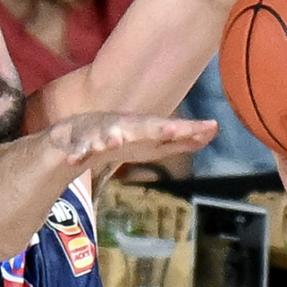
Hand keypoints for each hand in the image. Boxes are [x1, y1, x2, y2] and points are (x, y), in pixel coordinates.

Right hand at [48, 113, 216, 171]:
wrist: (74, 141)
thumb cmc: (119, 141)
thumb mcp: (152, 142)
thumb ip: (181, 139)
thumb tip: (213, 130)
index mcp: (141, 130)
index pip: (169, 130)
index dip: (187, 130)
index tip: (210, 127)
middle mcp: (121, 128)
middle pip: (140, 127)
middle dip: (156, 129)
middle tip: (174, 129)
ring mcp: (96, 135)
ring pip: (104, 135)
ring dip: (109, 136)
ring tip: (115, 140)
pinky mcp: (73, 144)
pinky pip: (74, 150)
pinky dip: (76, 153)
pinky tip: (75, 159)